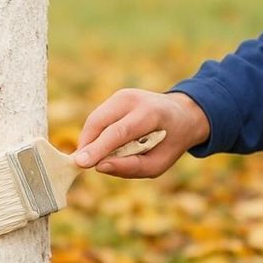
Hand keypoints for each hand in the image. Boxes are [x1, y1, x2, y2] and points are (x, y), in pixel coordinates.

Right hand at [74, 89, 209, 177]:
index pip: (120, 132)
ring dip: (90, 141)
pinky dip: (96, 135)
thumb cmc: (170, 143)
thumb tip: (99, 166)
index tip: (80, 163)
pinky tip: (105, 145)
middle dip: (87, 145)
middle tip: (80, 165)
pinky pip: (98, 119)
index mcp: (152, 114)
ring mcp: (124, 95)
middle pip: (101, 123)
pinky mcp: (116, 97)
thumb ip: (132, 167)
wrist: (183, 115)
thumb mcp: (160, 163)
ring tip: (95, 157)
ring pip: (95, 120)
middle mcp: (135, 100)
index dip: (99, 148)